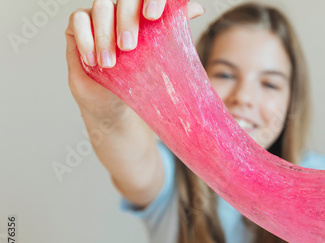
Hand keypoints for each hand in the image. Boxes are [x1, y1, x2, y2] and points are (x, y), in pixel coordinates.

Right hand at [65, 0, 204, 113]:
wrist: (114, 102)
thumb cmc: (140, 80)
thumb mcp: (161, 58)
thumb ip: (175, 30)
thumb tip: (198, 7)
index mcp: (143, 13)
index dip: (152, 0)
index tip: (153, 16)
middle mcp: (122, 9)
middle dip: (127, 21)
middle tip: (129, 48)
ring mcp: (100, 15)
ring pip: (101, 7)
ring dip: (105, 36)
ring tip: (109, 64)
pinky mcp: (79, 25)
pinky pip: (78, 19)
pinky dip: (86, 39)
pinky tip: (92, 60)